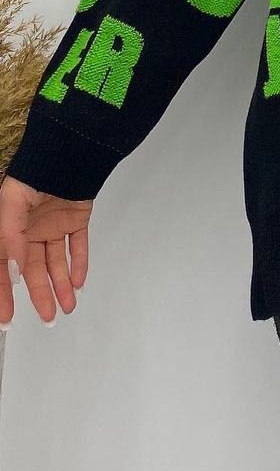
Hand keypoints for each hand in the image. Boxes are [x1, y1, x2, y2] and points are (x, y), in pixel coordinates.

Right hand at [0, 174, 92, 327]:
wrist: (67, 152)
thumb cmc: (34, 174)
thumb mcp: (11, 208)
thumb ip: (10, 239)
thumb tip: (14, 271)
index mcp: (10, 229)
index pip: (5, 268)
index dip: (3, 293)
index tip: (7, 317)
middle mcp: (30, 230)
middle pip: (33, 270)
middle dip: (39, 295)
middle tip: (47, 318)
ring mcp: (54, 225)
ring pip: (57, 262)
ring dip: (62, 285)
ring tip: (67, 307)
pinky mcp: (76, 219)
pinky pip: (78, 246)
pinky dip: (80, 264)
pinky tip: (79, 282)